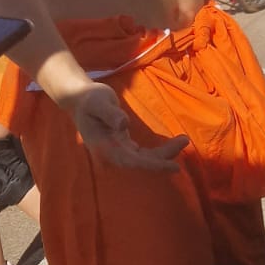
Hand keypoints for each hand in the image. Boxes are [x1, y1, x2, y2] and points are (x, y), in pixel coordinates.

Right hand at [64, 83, 187, 171]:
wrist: (80, 99)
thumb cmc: (89, 98)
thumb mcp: (97, 102)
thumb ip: (110, 113)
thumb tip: (123, 124)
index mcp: (103, 147)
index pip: (131, 162)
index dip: (153, 165)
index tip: (174, 166)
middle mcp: (112, 153)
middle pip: (141, 162)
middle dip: (164, 157)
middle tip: (185, 141)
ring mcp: (118, 151)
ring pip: (145, 159)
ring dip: (165, 153)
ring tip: (184, 139)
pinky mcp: (124, 146)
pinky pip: (144, 154)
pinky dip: (159, 151)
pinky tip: (175, 144)